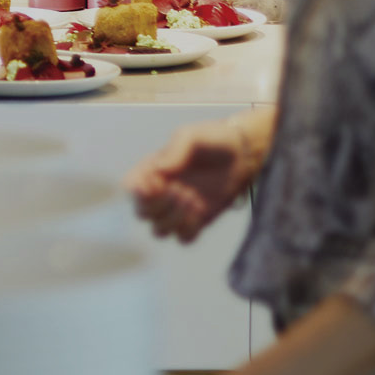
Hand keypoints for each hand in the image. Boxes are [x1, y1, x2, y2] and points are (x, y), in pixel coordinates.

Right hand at [127, 116, 261, 242]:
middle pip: (141, 213)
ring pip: (159, 231)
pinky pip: (183, 238)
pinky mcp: (197, 222)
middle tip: (180, 190)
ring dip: (174, 218)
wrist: (244, 154)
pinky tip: (201, 210)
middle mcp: (161, 192)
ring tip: (193, 198)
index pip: (130, 188)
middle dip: (159, 205)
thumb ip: (174, 151)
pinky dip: (189, 228)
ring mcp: (178, 209)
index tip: (160, 182)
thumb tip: (159, 172)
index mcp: (152, 170)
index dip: (139, 191)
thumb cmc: (213, 139)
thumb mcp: (191, 136)